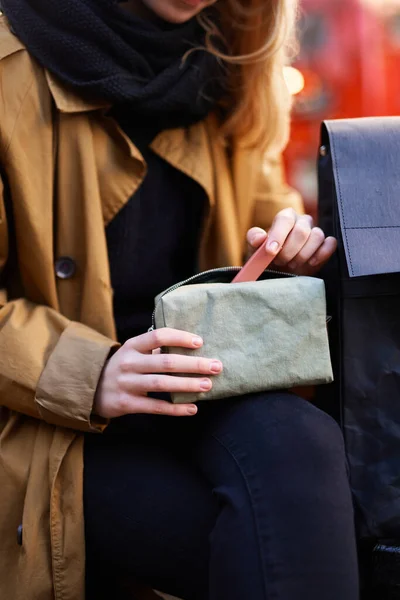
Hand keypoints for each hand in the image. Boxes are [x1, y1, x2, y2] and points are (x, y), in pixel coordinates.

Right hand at [94, 328, 222, 418]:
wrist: (90, 389)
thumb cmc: (122, 367)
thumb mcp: (132, 352)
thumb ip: (154, 348)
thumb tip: (189, 344)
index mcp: (132, 346)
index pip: (158, 336)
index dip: (180, 338)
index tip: (200, 342)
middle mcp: (129, 363)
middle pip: (166, 362)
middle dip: (194, 364)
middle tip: (216, 366)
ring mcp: (127, 384)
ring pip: (162, 384)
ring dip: (188, 385)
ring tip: (208, 385)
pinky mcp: (127, 403)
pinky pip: (155, 407)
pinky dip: (175, 409)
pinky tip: (192, 408)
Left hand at [246, 208, 336, 275]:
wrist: (278, 271)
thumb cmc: (266, 256)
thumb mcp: (255, 248)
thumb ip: (254, 239)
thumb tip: (260, 237)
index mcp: (286, 217)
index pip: (285, 219)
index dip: (278, 235)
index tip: (271, 251)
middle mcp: (302, 222)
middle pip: (301, 231)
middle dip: (289, 250)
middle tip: (280, 262)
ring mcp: (315, 232)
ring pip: (317, 237)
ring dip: (303, 255)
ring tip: (292, 264)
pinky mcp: (325, 245)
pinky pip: (330, 243)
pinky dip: (321, 254)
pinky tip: (310, 263)